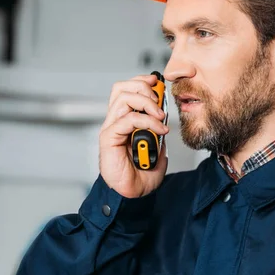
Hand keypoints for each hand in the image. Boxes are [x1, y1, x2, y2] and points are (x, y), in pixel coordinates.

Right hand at [99, 74, 168, 197]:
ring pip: (123, 99)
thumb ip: (159, 129)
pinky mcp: (109, 138)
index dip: (142, 82)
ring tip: (160, 116)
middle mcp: (116, 121)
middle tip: (159, 99)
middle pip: (121, 88)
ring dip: (146, 103)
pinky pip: (127, 120)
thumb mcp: (158, 145)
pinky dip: (147, 121)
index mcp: (126, 119)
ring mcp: (111, 128)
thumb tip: (165, 116)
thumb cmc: (143, 172)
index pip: (127, 89)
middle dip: (143, 87)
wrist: (134, 193)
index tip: (158, 81)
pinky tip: (159, 130)